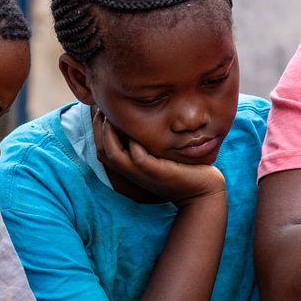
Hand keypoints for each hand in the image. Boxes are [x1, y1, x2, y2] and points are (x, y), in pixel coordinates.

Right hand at [91, 106, 226, 204]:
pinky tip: (138, 128)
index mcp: (131, 168)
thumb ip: (150, 143)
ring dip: (108, 133)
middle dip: (98, 128)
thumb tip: (144, 120)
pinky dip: (134, 143)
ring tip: (111, 115)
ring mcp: (143, 173)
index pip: (102, 151)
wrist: (202, 191)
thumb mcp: (162, 156)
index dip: (97, 131)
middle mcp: (133, 172)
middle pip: (102, 151)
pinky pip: (138, 156)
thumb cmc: (184, 170)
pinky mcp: (157, 172)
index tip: (101, 110)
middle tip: (101, 108)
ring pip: (113, 154)